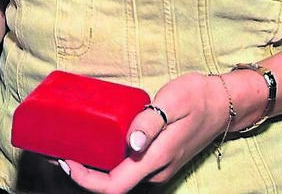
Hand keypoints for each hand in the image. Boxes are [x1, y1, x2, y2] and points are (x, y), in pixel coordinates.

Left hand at [57, 72, 230, 193]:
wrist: (225, 103)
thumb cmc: (198, 97)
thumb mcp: (173, 102)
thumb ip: (151, 122)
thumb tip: (131, 144)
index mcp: (156, 159)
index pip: (113, 186)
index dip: (84, 179)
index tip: (65, 158)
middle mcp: (155, 171)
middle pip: (112, 185)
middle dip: (81, 172)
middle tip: (56, 147)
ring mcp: (157, 167)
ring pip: (118, 177)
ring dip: (92, 166)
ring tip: (69, 142)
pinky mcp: (157, 159)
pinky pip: (126, 167)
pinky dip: (105, 160)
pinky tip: (93, 141)